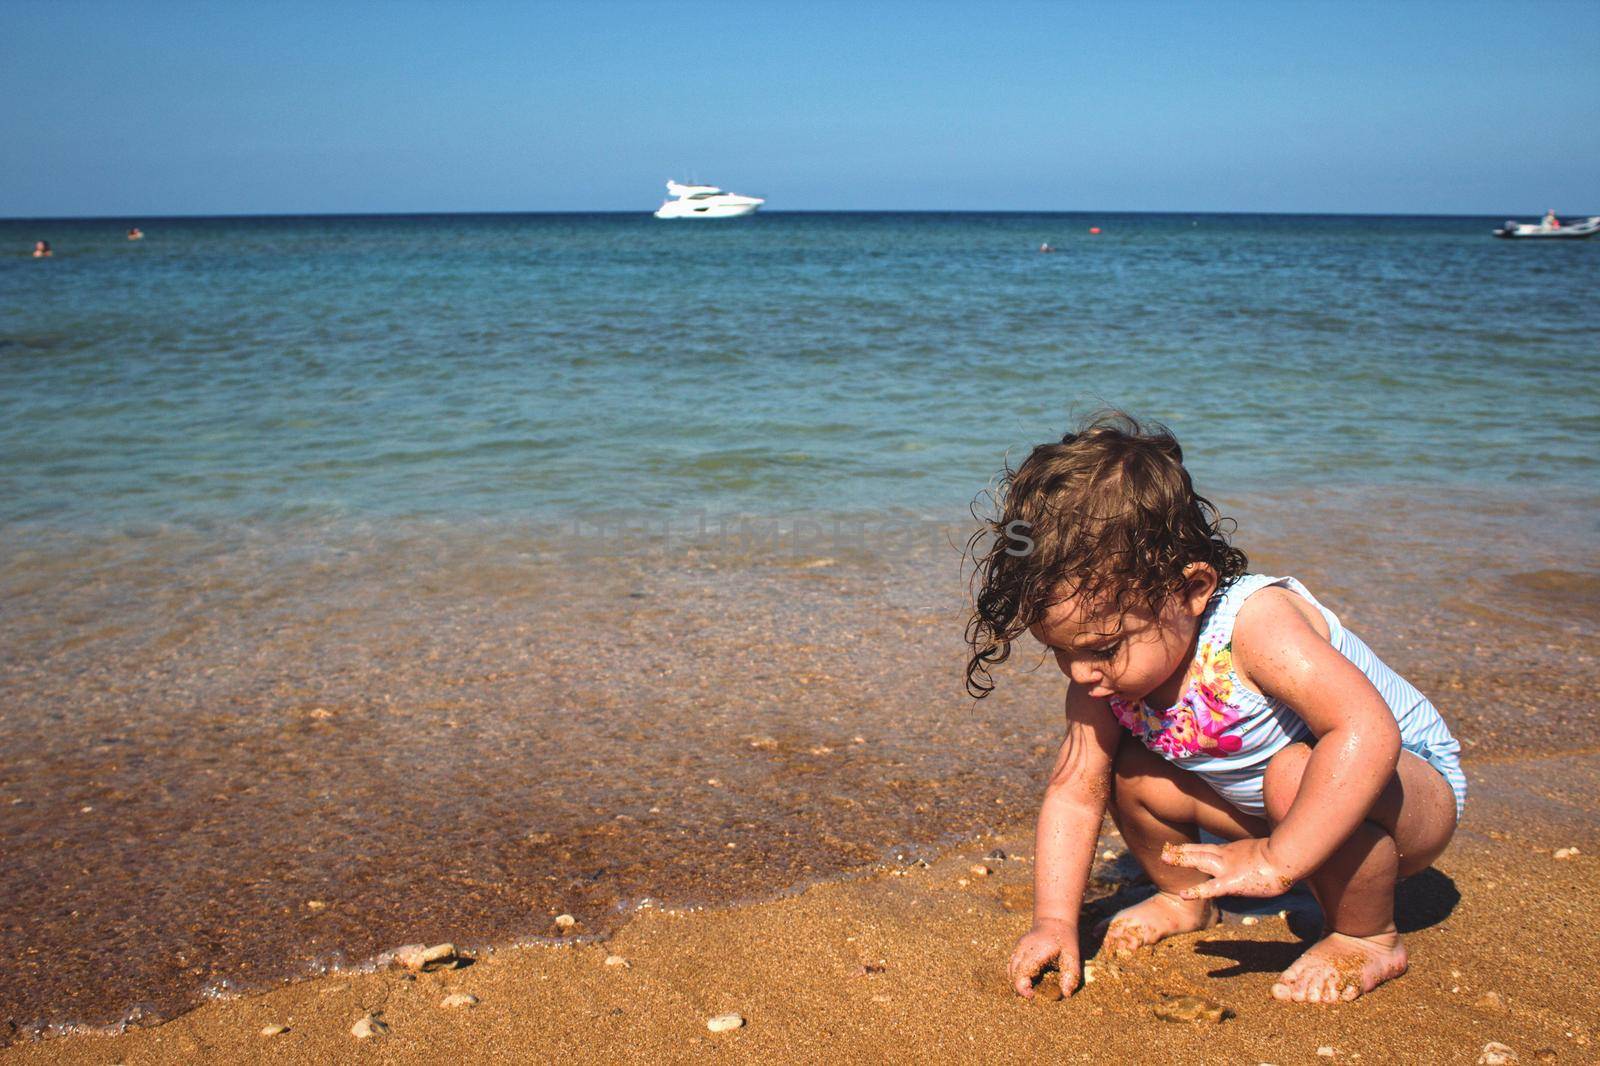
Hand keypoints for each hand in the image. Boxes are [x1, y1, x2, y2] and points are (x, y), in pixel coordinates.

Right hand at [1008, 918, 1079, 997]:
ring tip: (1030, 988)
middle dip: (1020, 987)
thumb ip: (1070, 975)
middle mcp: (1023, 948)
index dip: (1022, 988)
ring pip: (1010, 969)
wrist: (1054, 920)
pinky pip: (1011, 965)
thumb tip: (1065, 994)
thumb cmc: (1065, 940)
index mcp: (1036, 951)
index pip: (1021, 972)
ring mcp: (1018, 947)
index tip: (1032, 996)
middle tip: (1033, 994)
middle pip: (1013, 973)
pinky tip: (1027, 979)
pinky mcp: (1017, 948)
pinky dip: (1016, 975)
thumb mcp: (1072, 956)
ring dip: (1017, 981)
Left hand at [1162, 838, 1297, 900]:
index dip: (1194, 849)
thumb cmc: (1286, 855)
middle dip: (1181, 851)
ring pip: (1199, 860)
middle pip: (1199, 851)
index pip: (1210, 849)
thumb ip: (1259, 855)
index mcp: (1235, 850)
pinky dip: (1196, 891)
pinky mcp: (1232, 882)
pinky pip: (1210, 888)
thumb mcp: (1269, 853)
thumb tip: (1265, 857)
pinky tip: (1183, 895)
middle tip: (1165, 850)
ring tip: (1164, 858)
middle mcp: (1227, 856)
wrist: (1289, 856)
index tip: (1181, 849)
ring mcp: (1228, 868)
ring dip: (1181, 859)